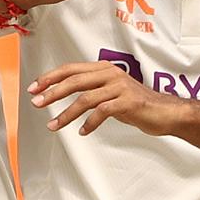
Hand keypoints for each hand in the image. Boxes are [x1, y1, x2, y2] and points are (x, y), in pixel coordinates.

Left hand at [28, 61, 186, 135]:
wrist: (165, 112)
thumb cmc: (134, 103)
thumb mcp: (109, 92)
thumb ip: (89, 89)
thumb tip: (59, 92)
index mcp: (104, 68)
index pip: (71, 69)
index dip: (50, 78)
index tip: (34, 88)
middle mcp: (111, 73)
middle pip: (74, 81)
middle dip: (52, 93)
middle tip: (36, 104)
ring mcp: (120, 87)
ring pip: (85, 98)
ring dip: (66, 113)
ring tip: (53, 126)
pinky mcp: (128, 102)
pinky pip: (102, 112)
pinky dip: (89, 123)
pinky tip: (81, 131)